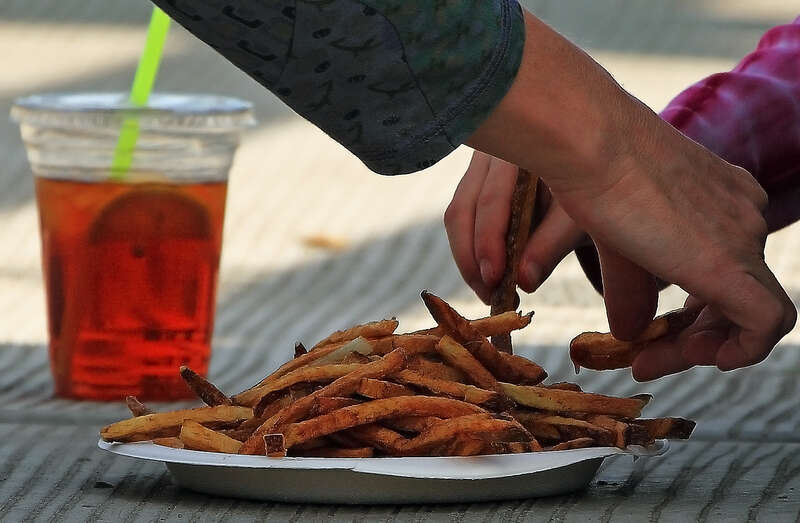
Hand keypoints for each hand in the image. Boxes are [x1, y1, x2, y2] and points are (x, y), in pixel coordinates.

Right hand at [444, 151, 585, 303]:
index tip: (493, 280)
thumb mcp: (580, 217)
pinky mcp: (477, 180)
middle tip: (488, 296)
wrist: (600, 171)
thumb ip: (552, 245)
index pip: (492, 200)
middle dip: (470, 259)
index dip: (488, 243)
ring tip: (488, 292)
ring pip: (457, 215)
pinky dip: (471, 248)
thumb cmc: (594, 190)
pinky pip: (462, 216)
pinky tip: (489, 273)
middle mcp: (494, 152)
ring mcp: (481, 164)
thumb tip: (523, 282)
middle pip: (463, 209)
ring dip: (467, 258)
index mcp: (522, 151)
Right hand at [457, 10, 795, 378]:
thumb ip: (631, 289)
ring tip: (648, 362)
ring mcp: (743, 236)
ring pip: (751, 314)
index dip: (693, 314)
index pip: (723, 271)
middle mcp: (743, 215)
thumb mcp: (616, 242)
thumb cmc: (592, 174)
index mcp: (720, 199)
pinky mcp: (733, 265)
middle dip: (693, 338)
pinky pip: (767, 325)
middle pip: (738, 297)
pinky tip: (696, 358)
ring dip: (700, 349)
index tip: (651, 333)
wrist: (591, 143)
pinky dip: (740, 352)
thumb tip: (628, 333)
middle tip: (645, 358)